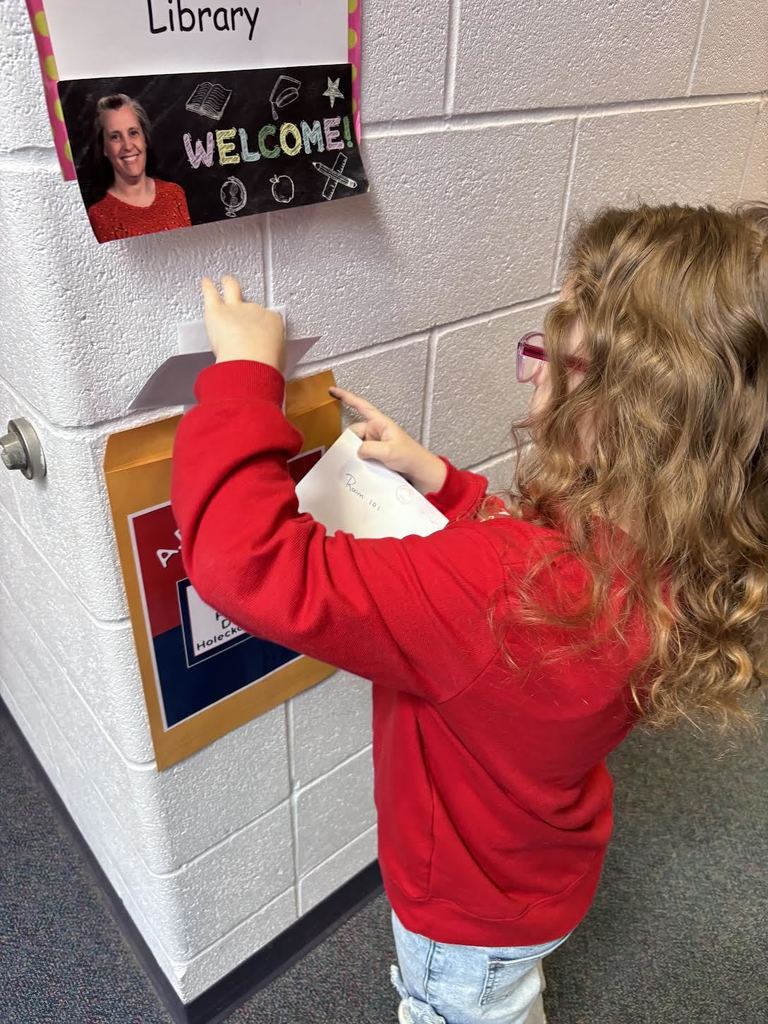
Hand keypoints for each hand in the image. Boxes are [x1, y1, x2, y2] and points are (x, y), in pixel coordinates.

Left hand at [201, 275, 285, 371]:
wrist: (252, 361)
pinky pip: (211, 293)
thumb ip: (269, 354)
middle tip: (246, 302)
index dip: (261, 326)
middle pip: (250, 305)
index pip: (267, 320)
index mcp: (272, 323)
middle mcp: (255, 311)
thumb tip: (267, 361)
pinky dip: (208, 287)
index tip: (259, 332)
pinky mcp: (217, 311)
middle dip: (247, 306)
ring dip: (229, 285)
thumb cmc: (265, 363)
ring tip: (226, 281)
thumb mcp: (276, 359)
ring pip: (232, 290)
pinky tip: (206, 282)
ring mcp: (235, 309)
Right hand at [329, 386, 446, 494]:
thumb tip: (356, 450)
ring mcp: (374, 442)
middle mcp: (375, 431)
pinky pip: (360, 453)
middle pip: (353, 431)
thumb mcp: (389, 451)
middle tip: (347, 454)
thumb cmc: (410, 455)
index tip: (333, 390)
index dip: (346, 397)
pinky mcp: (374, 453)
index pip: (361, 406)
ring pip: (355, 444)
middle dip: (348, 441)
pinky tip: (358, 466)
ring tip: (357, 463)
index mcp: (380, 423)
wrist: (418, 470)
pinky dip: (357, 459)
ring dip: (353, 452)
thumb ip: (370, 449)